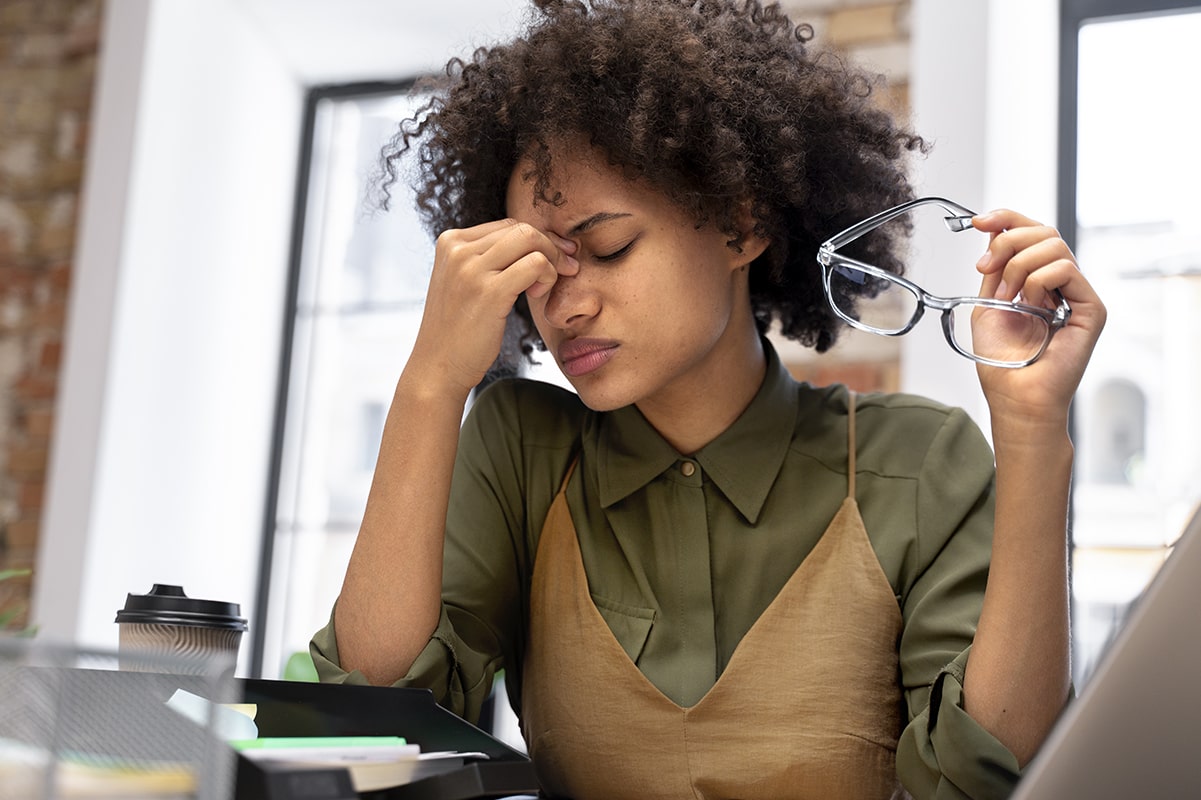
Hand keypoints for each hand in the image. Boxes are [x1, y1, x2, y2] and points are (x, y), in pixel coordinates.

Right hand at [409, 219, 578, 394]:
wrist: (438, 366)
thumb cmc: (458, 328)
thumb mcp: (463, 282)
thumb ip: (488, 258)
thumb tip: (535, 239)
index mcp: (450, 242)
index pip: (507, 225)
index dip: (538, 240)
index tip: (556, 257)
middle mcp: (458, 249)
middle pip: (522, 229)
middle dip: (552, 247)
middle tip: (566, 268)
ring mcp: (471, 269)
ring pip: (531, 240)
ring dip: (552, 260)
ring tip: (544, 287)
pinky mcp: (489, 291)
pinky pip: (535, 264)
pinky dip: (547, 275)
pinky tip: (537, 295)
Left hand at [971, 209, 1106, 431]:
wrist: (1014, 397)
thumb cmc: (1001, 362)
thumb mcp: (987, 305)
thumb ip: (995, 269)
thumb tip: (994, 231)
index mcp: (1038, 281)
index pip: (1032, 234)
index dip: (1007, 219)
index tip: (977, 222)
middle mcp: (1061, 285)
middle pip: (1044, 232)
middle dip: (1008, 241)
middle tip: (985, 268)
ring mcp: (1077, 295)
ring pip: (1054, 246)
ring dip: (1018, 266)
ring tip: (1006, 297)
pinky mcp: (1091, 308)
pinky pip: (1066, 269)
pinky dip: (1038, 280)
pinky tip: (1028, 303)